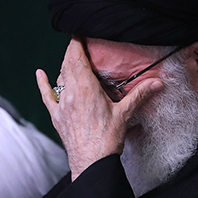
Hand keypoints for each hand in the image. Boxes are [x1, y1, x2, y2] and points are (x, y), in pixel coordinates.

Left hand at [36, 39, 163, 180]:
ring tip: (73, 60)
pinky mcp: (57, 116)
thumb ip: (139, 95)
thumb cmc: (107, 140)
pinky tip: (40, 74)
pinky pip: (47, 96)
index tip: (80, 34)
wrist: (91, 163)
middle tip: (80, 44)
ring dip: (66, 67)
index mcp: (86, 88)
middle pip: (67, 64)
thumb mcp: (125, 114)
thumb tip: (157, 82)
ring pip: (60, 78)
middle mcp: (70, 93)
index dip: (77, 43)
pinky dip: (43, 83)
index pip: (76, 57)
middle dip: (73, 52)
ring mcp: (61, 104)